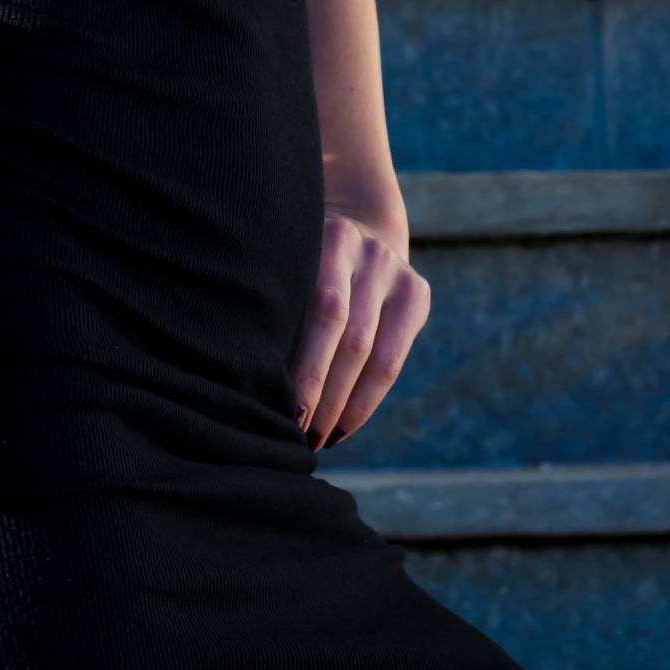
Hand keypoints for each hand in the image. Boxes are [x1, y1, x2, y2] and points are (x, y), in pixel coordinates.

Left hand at [290, 206, 429, 453]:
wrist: (359, 230)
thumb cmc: (301, 267)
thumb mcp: (291, 268)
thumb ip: (280, 306)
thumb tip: (252, 378)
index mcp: (328, 238)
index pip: (321, 312)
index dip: (304, 366)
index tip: (277, 408)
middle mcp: (367, 250)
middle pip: (348, 336)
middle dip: (322, 392)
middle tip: (296, 433)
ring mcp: (396, 270)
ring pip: (372, 354)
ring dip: (344, 406)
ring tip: (317, 439)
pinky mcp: (418, 291)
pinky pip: (394, 360)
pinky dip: (366, 400)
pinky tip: (343, 426)